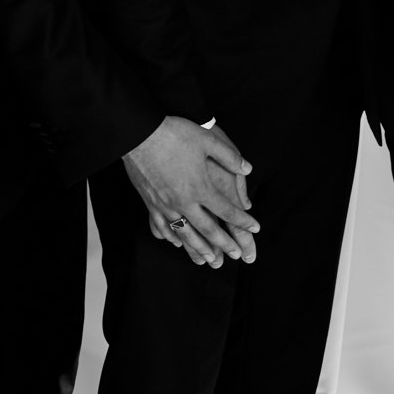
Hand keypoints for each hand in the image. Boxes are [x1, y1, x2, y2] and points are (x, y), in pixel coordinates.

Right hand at [123, 116, 257, 266]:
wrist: (139, 133)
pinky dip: (171, 238)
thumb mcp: (207, 140)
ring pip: (185, 234)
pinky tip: (176, 243)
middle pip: (208, 230)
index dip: (243, 221)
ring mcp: (165, 205)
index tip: (255, 227)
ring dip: (199, 248)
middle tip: (237, 255)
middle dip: (224, 243)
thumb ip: (230, 157)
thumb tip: (248, 168)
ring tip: (210, 259)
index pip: (227, 210)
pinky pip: (161, 227)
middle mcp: (184, 202)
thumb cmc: (174, 134)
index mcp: (201, 188)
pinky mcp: (149, 203)